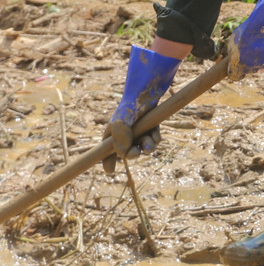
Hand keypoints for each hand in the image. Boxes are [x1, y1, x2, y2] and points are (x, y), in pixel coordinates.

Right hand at [102, 46, 180, 172]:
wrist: (146, 94)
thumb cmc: (129, 109)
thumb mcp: (120, 126)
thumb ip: (120, 142)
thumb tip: (124, 155)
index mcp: (111, 133)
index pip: (106, 151)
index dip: (107, 161)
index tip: (110, 171)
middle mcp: (124, 133)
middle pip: (127, 152)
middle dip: (133, 155)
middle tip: (136, 153)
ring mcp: (138, 130)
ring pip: (143, 147)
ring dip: (147, 148)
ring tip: (149, 144)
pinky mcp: (150, 127)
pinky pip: (153, 140)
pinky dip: (155, 140)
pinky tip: (155, 135)